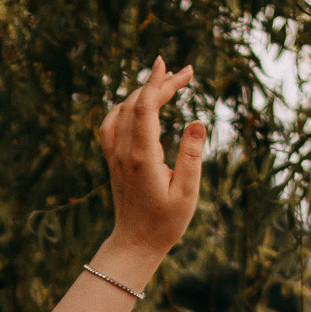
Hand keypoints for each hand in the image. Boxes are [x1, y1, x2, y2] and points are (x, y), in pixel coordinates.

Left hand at [96, 58, 206, 274]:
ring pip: (123, 111)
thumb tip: (198, 122)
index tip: (177, 68)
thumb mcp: (187, 193)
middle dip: (159, 83)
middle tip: (186, 72)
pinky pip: (112, 124)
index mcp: (142, 156)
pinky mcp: (113, 161)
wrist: (134, 243)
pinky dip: (126, 107)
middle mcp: (124, 151)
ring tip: (167, 82)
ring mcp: (115, 155)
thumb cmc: (164, 223)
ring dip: (143, 92)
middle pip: (136, 104)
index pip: (146, 108)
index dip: (160, 83)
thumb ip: (192, 156)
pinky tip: (138, 103)